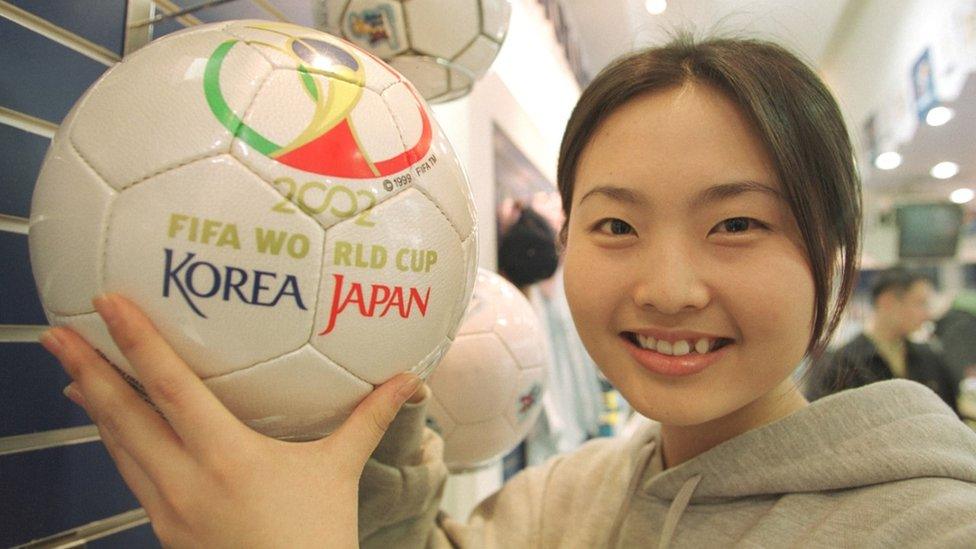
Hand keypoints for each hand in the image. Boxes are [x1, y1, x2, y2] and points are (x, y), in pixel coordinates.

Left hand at [40, 294, 422, 547]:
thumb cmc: (315, 537)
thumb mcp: (340, 470)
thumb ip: (368, 418)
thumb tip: (408, 378)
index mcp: (227, 457)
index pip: (171, 388)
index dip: (137, 343)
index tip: (109, 306)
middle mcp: (186, 480)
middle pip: (123, 416)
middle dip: (85, 370)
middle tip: (57, 332)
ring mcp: (169, 508)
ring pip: (118, 446)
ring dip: (92, 405)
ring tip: (70, 371)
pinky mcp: (166, 528)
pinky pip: (129, 474)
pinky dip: (113, 442)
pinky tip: (110, 428)